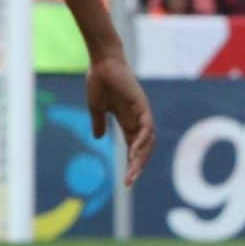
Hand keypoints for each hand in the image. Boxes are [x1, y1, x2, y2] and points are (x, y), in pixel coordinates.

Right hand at [85, 51, 156, 187]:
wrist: (102, 63)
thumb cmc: (99, 82)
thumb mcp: (97, 108)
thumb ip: (99, 123)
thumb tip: (98, 138)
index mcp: (127, 121)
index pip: (133, 148)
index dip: (132, 164)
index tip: (126, 182)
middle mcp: (138, 119)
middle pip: (143, 148)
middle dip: (137, 166)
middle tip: (130, 182)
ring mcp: (141, 112)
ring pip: (147, 141)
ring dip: (141, 157)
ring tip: (132, 171)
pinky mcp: (141, 104)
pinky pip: (146, 127)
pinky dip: (142, 140)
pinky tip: (134, 151)